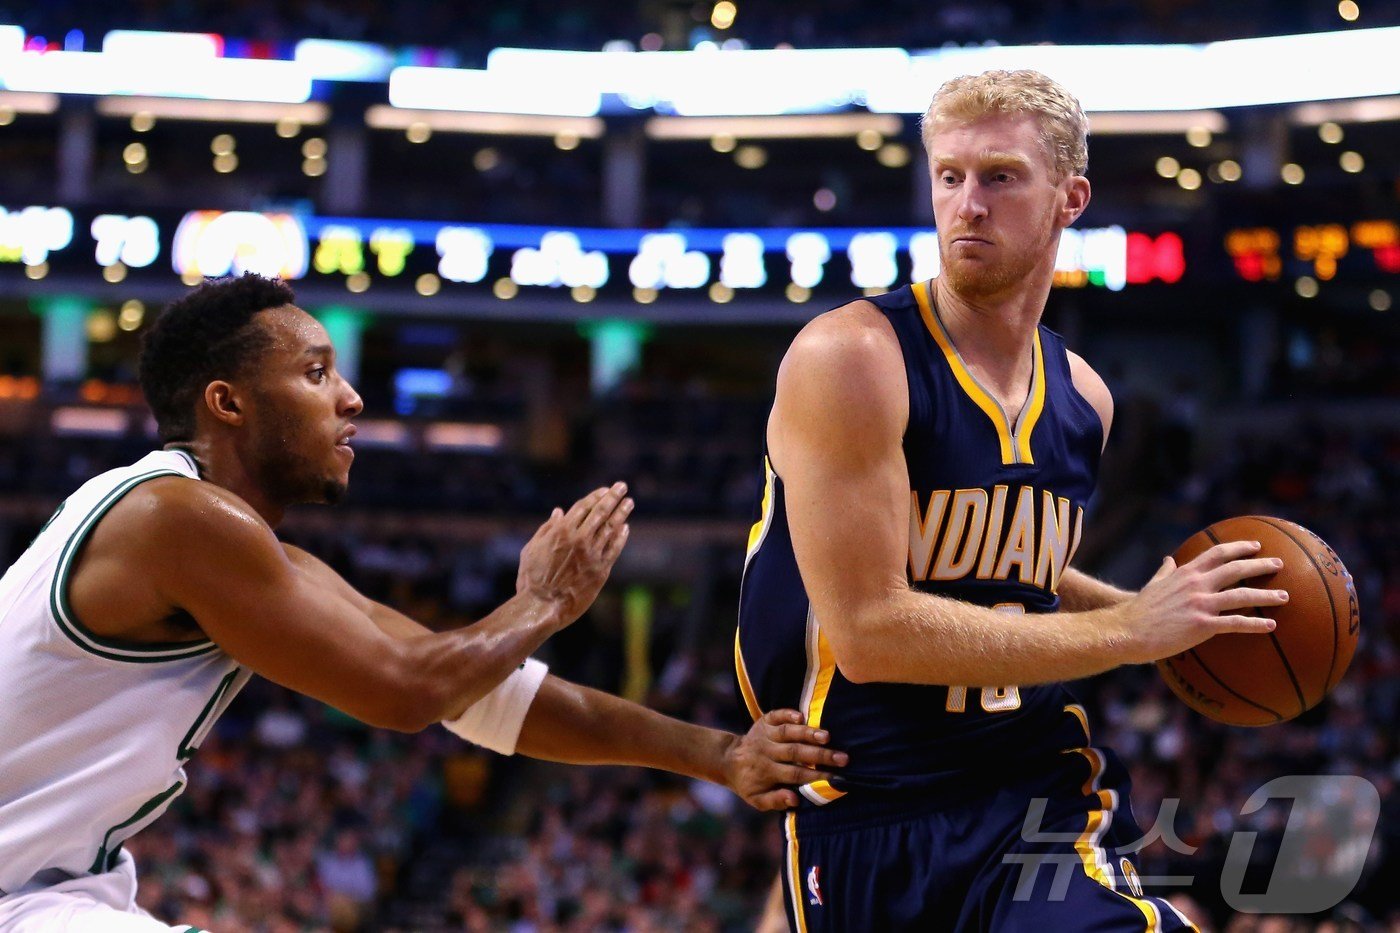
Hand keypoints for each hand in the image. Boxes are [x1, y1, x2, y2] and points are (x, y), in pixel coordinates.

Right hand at [516, 483, 632, 626]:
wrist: (542, 606)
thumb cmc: (531, 579)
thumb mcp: (532, 549)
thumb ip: (546, 529)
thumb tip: (558, 512)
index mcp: (561, 531)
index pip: (584, 507)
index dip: (596, 496)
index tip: (604, 490)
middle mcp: (579, 539)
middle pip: (601, 512)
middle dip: (613, 497)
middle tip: (622, 487)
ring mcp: (592, 554)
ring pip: (611, 528)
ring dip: (621, 513)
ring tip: (629, 503)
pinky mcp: (601, 570)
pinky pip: (614, 549)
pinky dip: (621, 537)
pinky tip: (625, 528)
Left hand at [721, 709, 848, 810]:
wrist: (728, 760)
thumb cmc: (749, 783)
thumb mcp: (757, 800)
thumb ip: (775, 801)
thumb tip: (795, 799)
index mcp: (767, 772)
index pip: (796, 774)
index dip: (817, 776)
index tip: (837, 778)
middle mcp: (767, 751)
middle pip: (796, 752)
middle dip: (821, 755)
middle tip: (843, 758)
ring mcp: (765, 734)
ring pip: (788, 733)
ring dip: (808, 733)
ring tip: (828, 736)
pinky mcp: (764, 721)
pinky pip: (776, 715)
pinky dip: (788, 713)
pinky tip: (802, 715)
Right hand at [1113, 540, 1286, 663]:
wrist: (1127, 631)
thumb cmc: (1138, 611)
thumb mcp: (1153, 585)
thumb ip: (1164, 572)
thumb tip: (1168, 560)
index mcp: (1186, 573)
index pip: (1218, 553)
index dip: (1239, 547)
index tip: (1256, 545)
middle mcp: (1196, 584)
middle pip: (1236, 569)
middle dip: (1261, 565)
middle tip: (1279, 565)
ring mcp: (1200, 604)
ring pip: (1242, 596)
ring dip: (1266, 595)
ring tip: (1284, 597)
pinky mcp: (1202, 626)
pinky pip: (1235, 623)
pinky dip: (1255, 624)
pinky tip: (1270, 626)